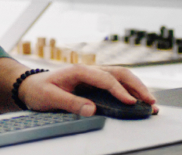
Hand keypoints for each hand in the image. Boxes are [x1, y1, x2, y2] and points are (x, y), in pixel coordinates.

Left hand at [17, 65, 158, 115]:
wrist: (31, 86)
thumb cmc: (39, 90)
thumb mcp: (50, 98)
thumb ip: (70, 103)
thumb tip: (91, 109)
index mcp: (80, 70)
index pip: (106, 78)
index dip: (120, 91)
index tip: (130, 102)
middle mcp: (90, 70)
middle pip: (120, 73)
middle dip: (137, 86)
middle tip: (149, 101)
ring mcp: (94, 76)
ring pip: (122, 77)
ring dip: (137, 88)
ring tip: (150, 102)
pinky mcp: (95, 84)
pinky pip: (117, 84)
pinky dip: (130, 91)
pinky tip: (139, 100)